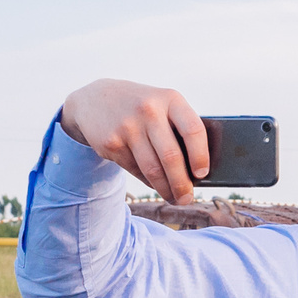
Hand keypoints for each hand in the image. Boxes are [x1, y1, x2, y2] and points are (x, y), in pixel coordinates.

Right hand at [60, 79, 208, 202]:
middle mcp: (149, 111)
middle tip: (188, 198)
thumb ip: (180, 127)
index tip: (202, 174)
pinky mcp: (112, 143)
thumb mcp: (163, 104)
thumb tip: (197, 172)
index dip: (200, 156)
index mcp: (170, 99)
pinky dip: (149, 182)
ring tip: (176, 199)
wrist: (95, 99)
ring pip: (152, 169)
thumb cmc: (144, 108)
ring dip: (166, 189)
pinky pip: (136, 170)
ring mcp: (128, 127)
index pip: (193, 130)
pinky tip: (156, 186)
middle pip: (171, 157)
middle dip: (182, 184)